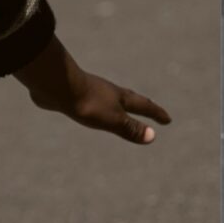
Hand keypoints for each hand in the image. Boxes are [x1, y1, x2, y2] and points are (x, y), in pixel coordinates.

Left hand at [16, 36, 170, 144]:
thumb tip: (152, 137)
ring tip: (120, 110)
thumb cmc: (87, 103)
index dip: (157, 114)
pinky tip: (89, 108)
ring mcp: (92, 92)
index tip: (167, 120)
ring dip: (119, 105)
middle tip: (150, 109)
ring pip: (110, 99)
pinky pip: (91, 101)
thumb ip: (130, 128)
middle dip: (142, 106)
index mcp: (120, 98)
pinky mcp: (75, 95)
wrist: (56, 85)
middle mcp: (108, 92)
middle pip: (129, 99)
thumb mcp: (112, 119)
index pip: (144, 106)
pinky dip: (98, 106)